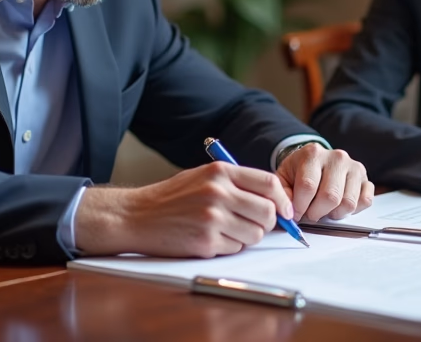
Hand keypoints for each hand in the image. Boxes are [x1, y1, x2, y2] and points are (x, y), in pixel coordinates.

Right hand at [74, 162, 292, 257]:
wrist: (135, 216)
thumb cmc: (171, 197)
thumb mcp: (202, 176)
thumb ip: (235, 183)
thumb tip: (273, 200)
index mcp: (220, 172)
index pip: (269, 184)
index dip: (282, 200)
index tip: (285, 211)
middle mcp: (218, 192)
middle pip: (267, 212)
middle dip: (267, 223)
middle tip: (255, 224)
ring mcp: (212, 218)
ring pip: (254, 234)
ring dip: (246, 237)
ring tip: (225, 230)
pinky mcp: (205, 242)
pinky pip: (235, 249)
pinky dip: (228, 247)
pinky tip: (209, 238)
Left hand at [276, 143, 373, 221]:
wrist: (314, 161)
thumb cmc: (299, 171)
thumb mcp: (283, 178)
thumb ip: (282, 193)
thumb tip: (288, 211)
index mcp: (313, 154)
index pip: (308, 186)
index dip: (300, 207)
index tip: (296, 214)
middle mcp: (337, 157)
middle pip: (330, 196)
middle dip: (317, 213)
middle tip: (310, 214)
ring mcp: (354, 167)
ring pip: (348, 202)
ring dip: (334, 214)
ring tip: (324, 209)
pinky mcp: (365, 178)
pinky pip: (365, 201)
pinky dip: (352, 211)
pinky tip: (339, 206)